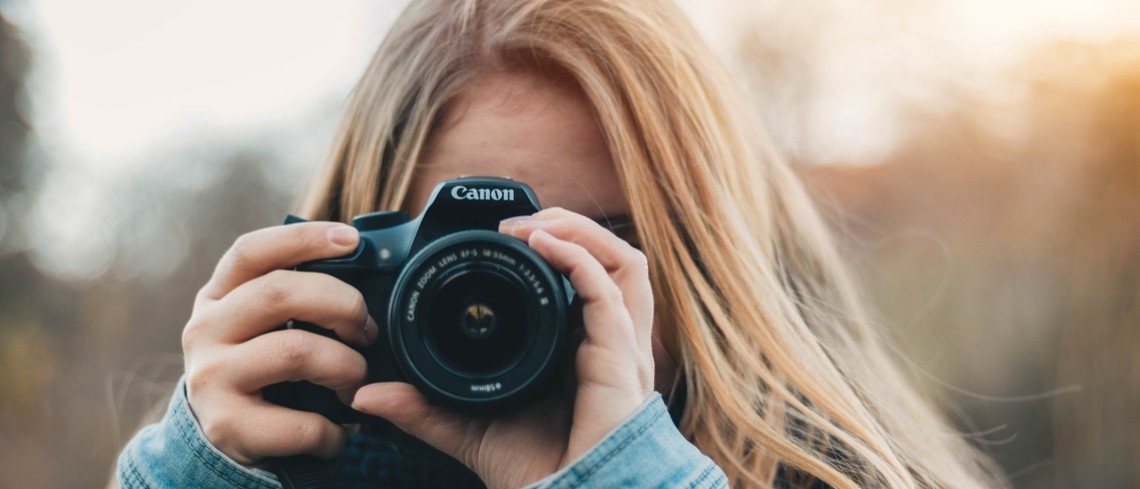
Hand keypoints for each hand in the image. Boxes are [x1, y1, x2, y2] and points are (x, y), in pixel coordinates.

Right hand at [181, 222, 378, 465]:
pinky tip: (336, 433)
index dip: (304, 238)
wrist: (220, 438)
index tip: (352, 240)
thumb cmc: (261, 367)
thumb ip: (297, 292)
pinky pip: (301, 423)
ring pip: (296, 351)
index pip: (252, 251)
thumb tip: (363, 260)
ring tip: (355, 382)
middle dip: (343, 305)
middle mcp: (205, 330)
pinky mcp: (227, 426)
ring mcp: (211, 378)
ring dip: (346, 368)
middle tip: (368, 332)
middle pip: (280, 292)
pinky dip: (333, 431)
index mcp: (218, 295)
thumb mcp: (264, 323)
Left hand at [352, 207, 654, 488]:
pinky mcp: (621, 354)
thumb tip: (365, 394)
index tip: (501, 238)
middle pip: (614, 260)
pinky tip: (542, 243)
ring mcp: (621, 346)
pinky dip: (577, 255)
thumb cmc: (535, 470)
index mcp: (582, 349)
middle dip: (571, 227)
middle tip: (516, 223)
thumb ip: (422, 407)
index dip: (557, 251)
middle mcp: (608, 341)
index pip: (586, 284)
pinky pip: (609, 288)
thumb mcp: (465, 427)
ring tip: (533, 223)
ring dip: (580, 230)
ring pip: (625, 261)